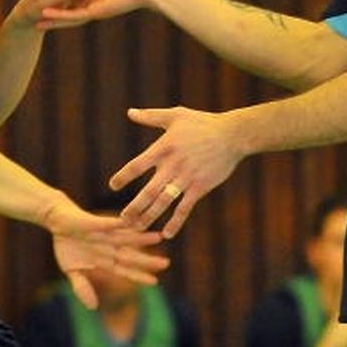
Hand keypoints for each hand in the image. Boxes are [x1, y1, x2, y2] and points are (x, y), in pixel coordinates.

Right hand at [41, 198, 168, 308]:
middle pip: (130, 255)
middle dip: (147, 260)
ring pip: (126, 237)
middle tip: (166, 264)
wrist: (57, 222)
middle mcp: (109, 247)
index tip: (154, 282)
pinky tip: (134, 223)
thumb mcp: (72, 271)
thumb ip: (82, 288)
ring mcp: (104, 234)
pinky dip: (120, 224)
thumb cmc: (67, 246)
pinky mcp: (95, 222)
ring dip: (141, 238)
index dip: (138, 276)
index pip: (125, 270)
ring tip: (158, 236)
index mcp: (105, 260)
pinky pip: (109, 223)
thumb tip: (93, 308)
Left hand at [111, 106, 245, 237]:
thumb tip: (129, 112)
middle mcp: (172, 165)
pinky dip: (175, 222)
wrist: (233, 135)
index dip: (123, 177)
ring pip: (164, 202)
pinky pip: (185, 208)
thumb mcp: (175, 115)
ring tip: (136, 228)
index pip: (137, 165)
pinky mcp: (200, 187)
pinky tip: (166, 234)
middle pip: (148, 191)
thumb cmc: (203, 123)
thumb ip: (150, 116)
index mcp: (163, 148)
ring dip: (149, 217)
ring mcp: (187, 178)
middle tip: (122, 219)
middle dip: (134, 207)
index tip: (113, 186)